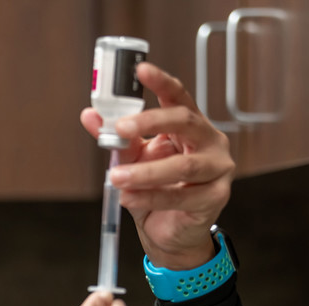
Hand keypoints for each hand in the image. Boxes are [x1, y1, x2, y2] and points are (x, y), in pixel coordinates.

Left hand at [80, 62, 234, 270]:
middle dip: (151, 122)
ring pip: (182, 166)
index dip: (161, 82)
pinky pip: (180, 196)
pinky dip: (149, 197)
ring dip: (144, 172)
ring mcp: (217, 169)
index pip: (178, 96)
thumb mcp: (132, 161)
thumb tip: (91, 116)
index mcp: (190, 126)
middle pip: (185, 122)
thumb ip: (117, 140)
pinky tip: (128, 198)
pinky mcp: (216, 198)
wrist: (168, 233)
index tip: (141, 70)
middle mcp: (209, 142)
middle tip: (120, 129)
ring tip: (115, 177)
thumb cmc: (155, 190)